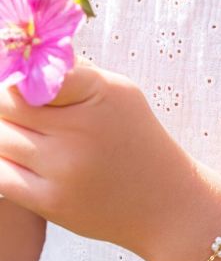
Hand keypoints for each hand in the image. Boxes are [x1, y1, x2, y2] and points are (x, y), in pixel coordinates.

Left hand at [0, 57, 199, 260]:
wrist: (163, 201)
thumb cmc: (137, 137)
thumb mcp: (119, 92)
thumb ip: (76, 73)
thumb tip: (28, 58)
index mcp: (98, 93)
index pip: (35, 71)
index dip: (20, 73)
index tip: (21, 77)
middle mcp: (79, 130)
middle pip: (6, 105)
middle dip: (6, 102)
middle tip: (18, 106)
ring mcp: (62, 168)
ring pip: (1, 138)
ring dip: (6, 133)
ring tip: (26, 133)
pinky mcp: (50, 202)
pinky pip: (1, 175)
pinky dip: (5, 163)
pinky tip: (21, 159)